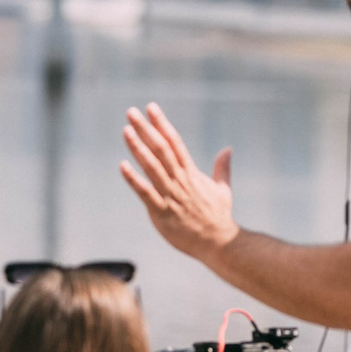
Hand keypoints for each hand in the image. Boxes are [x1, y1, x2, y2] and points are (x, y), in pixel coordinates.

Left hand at [118, 103, 238, 261]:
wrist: (219, 243)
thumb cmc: (220, 217)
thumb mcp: (223, 189)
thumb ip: (223, 168)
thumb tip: (228, 149)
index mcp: (192, 173)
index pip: (174, 142)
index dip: (162, 124)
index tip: (151, 108)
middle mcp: (180, 181)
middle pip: (161, 149)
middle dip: (146, 129)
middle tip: (131, 112)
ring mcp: (171, 196)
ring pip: (152, 167)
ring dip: (138, 148)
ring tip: (126, 131)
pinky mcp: (162, 213)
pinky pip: (146, 193)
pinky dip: (134, 180)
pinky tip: (122, 166)